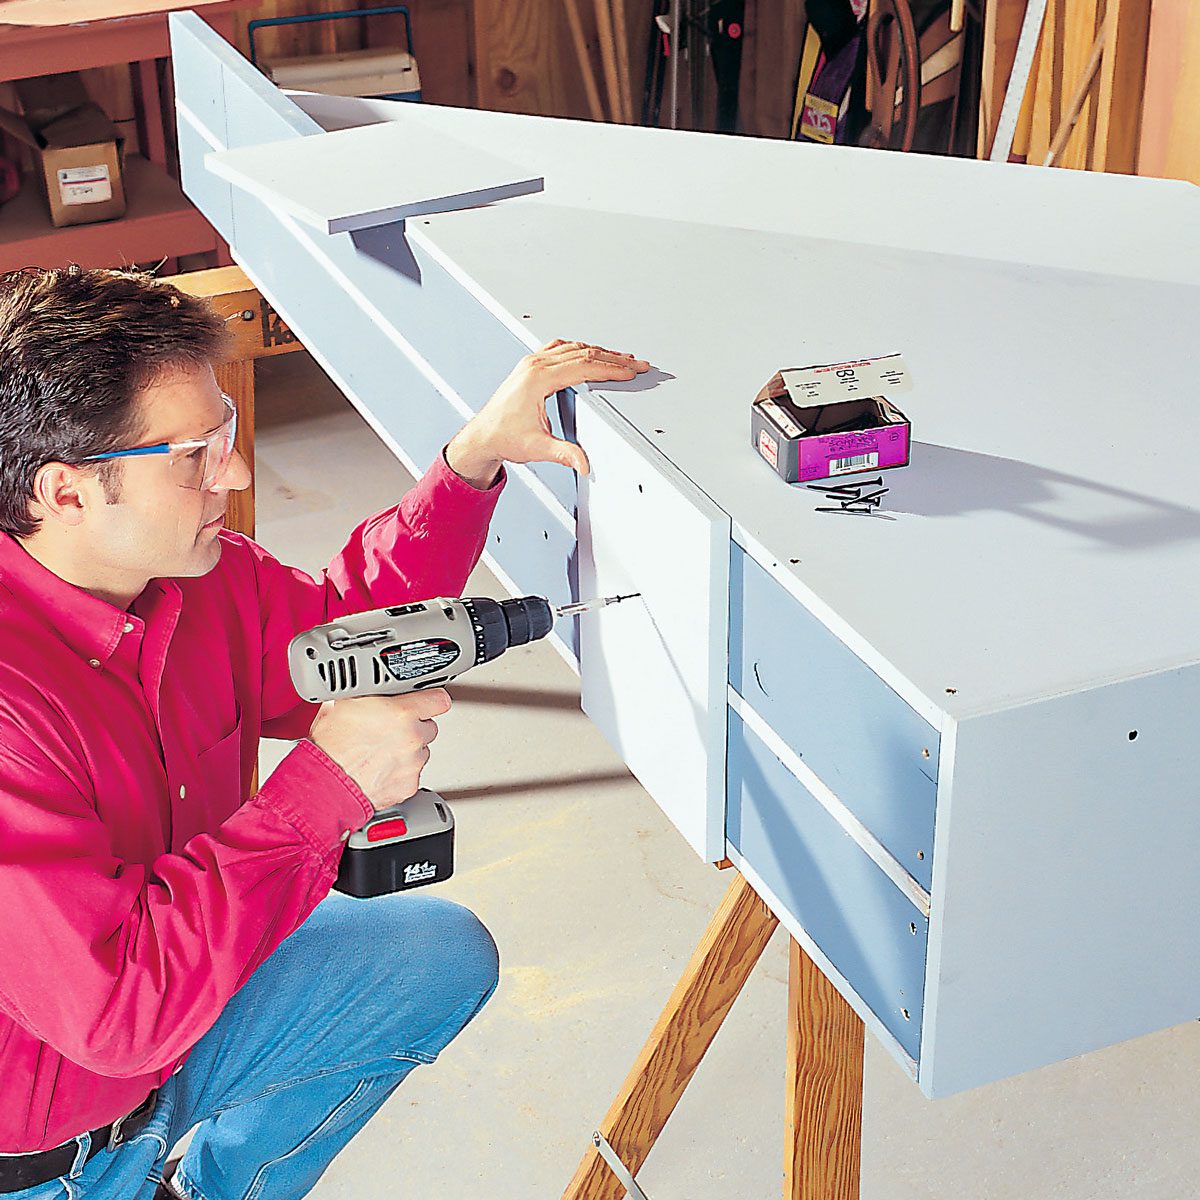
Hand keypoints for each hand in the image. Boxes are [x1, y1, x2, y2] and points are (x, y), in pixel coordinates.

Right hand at [308, 689, 450, 813]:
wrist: (324, 785)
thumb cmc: (329, 748)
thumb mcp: (342, 704)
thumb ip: (365, 693)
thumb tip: (364, 686)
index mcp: (401, 713)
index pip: (438, 699)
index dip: (431, 699)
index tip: (427, 701)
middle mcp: (412, 738)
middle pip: (428, 726)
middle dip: (414, 726)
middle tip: (391, 728)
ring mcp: (413, 763)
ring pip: (421, 751)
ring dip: (407, 749)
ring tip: (380, 751)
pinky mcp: (409, 785)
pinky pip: (412, 773)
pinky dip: (400, 771)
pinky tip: (380, 768)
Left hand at [445, 339, 650, 485]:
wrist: (482, 436)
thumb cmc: (503, 437)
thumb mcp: (537, 448)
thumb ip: (564, 454)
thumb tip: (584, 462)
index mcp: (538, 379)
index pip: (584, 367)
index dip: (611, 369)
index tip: (630, 372)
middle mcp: (534, 365)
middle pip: (583, 353)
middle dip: (614, 359)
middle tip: (636, 364)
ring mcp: (531, 363)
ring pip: (573, 348)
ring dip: (600, 352)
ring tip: (621, 358)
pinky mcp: (530, 366)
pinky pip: (560, 349)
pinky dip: (581, 350)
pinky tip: (590, 353)